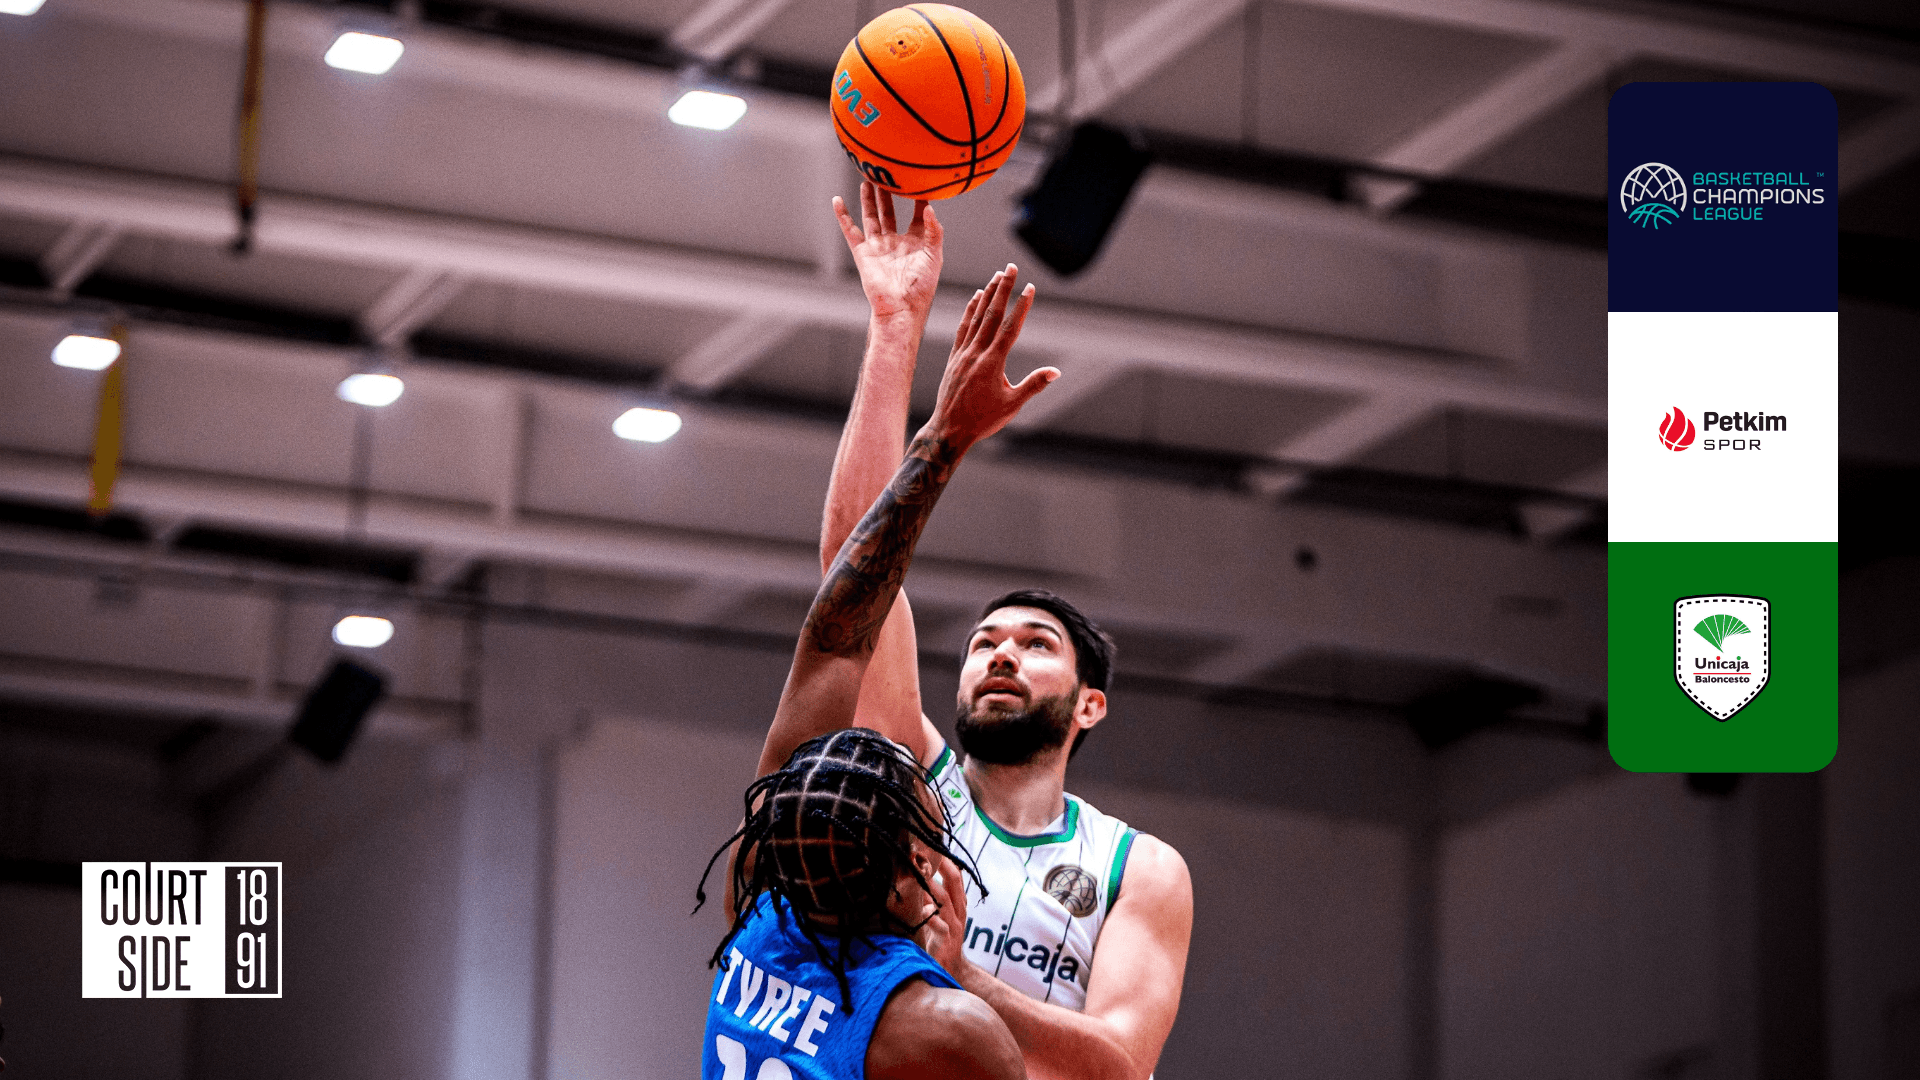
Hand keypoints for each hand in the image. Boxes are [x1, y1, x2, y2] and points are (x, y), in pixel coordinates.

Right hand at [834, 181, 942, 322]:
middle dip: (888, 194)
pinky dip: (843, 216)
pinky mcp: (863, 252)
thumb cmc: (922, 287)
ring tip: (867, 180)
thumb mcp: (935, 256)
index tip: (918, 181)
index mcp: (916, 242)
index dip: (918, 198)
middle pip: (890, 211)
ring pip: (872, 216)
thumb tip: (930, 207)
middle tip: (885, 174)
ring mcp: (878, 246)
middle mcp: (896, 241)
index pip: (917, 214)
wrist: (901, 307)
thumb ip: (934, 231)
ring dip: (869, 199)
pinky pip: (850, 231)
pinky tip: (837, 201)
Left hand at [914, 856, 969, 974]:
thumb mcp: (939, 917)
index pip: (955, 878)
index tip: (931, 847)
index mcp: (957, 905)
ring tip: (920, 876)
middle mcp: (958, 913)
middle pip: (953, 885)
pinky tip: (923, 911)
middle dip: (940, 868)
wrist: (951, 971)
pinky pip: (941, 927)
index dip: (945, 862)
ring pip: (945, 902)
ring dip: (932, 888)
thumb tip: (916, 877)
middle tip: (924, 855)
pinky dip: (932, 917)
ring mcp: (955, 927)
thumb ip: (932, 899)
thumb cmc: (940, 941)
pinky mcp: (948, 943)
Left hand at [926, 265, 1055, 449]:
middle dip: (1003, 289)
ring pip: (976, 318)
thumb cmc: (982, 421)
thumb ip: (1033, 385)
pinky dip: (970, 311)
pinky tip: (975, 299)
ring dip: (987, 295)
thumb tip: (1055, 372)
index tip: (1030, 288)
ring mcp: (962, 354)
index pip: (1010, 328)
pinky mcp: (954, 358)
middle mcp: (976, 353)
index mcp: (992, 363)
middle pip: (992, 314)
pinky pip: (963, 328)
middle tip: (1011, 268)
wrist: (948, 430)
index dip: (1021, 306)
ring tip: (997, 276)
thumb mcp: (1012, 405)